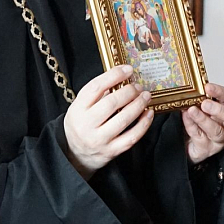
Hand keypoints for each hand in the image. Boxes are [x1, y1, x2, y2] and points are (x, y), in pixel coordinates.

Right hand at [64, 65, 153, 179]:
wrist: (74, 154)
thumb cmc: (81, 125)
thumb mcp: (80, 107)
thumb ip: (97, 94)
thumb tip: (122, 79)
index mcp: (77, 109)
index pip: (96, 88)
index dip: (113, 76)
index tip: (127, 69)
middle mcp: (86, 125)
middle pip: (111, 103)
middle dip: (129, 91)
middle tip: (137, 86)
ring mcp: (99, 140)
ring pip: (123, 120)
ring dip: (138, 105)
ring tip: (145, 96)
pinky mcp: (111, 151)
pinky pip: (131, 137)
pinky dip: (143, 124)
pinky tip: (148, 114)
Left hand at [182, 83, 223, 164]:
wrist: (186, 146)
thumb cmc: (197, 125)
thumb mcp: (199, 109)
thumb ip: (198, 100)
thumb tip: (189, 88)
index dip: (220, 93)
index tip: (208, 87)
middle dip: (219, 110)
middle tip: (205, 103)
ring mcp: (217, 140)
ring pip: (216, 131)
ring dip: (203, 119)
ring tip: (192, 110)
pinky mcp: (205, 149)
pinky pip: (200, 137)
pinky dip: (191, 126)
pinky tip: (185, 118)